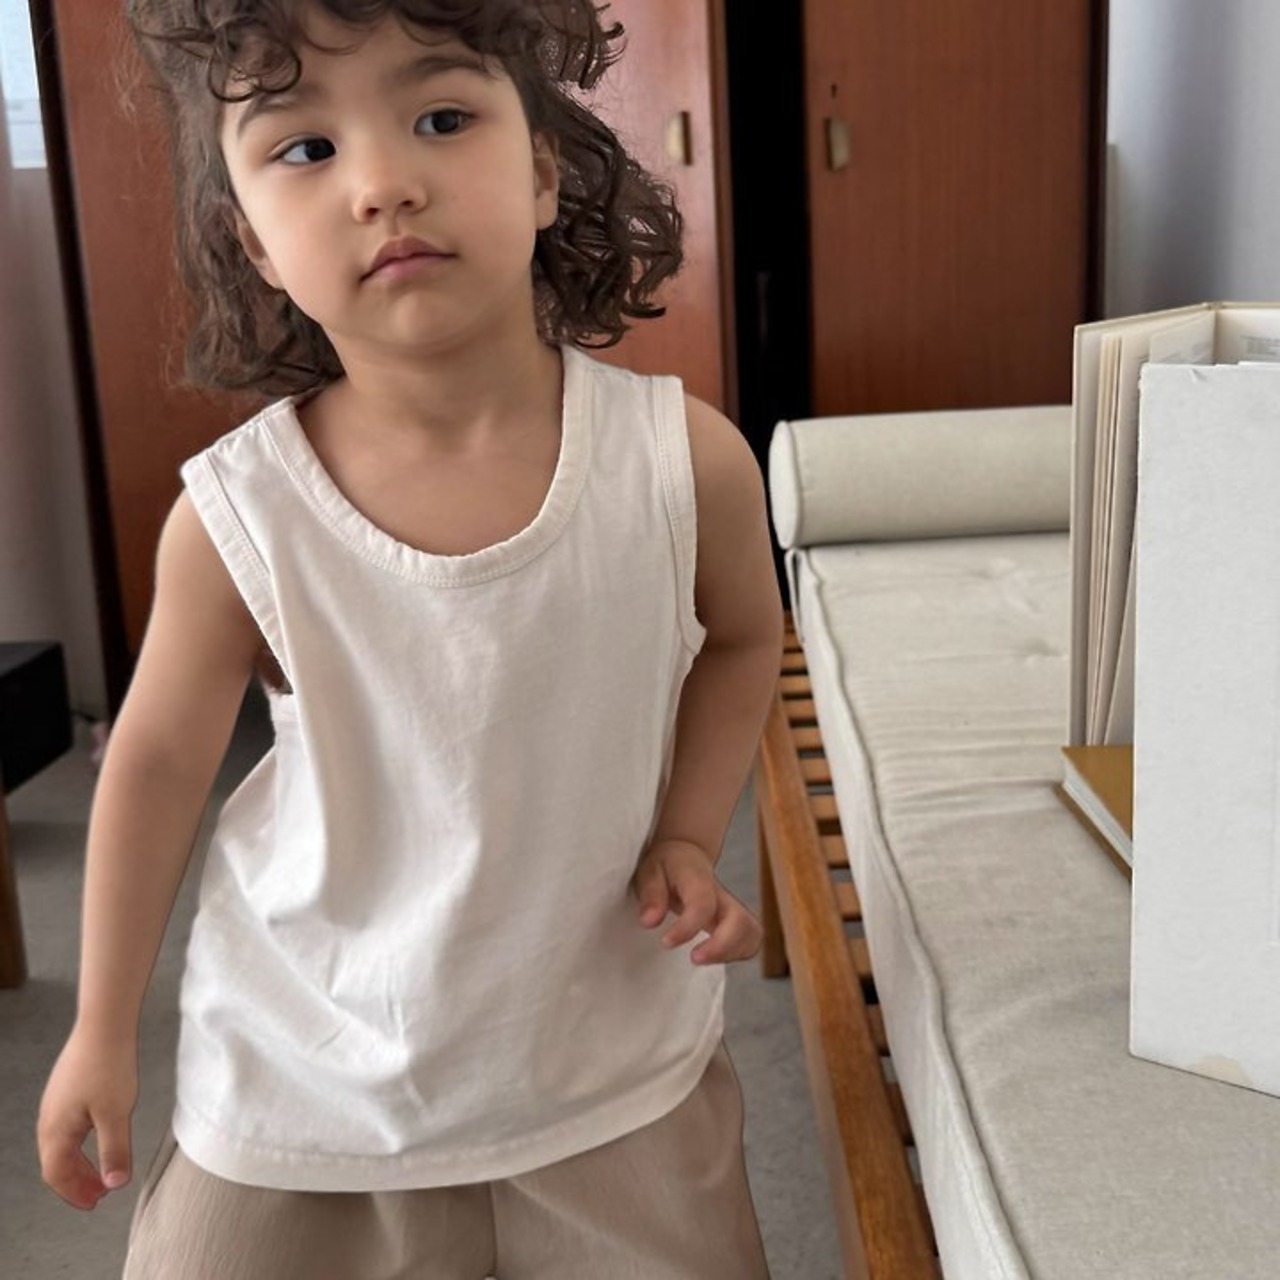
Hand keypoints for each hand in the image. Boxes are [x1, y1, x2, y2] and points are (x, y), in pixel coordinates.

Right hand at [37, 1024, 137, 1209]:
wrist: (104, 1025)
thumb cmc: (108, 1066)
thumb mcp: (115, 1114)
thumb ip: (114, 1151)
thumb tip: (115, 1184)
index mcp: (55, 1130)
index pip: (57, 1174)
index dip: (74, 1193)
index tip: (94, 1203)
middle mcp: (49, 1119)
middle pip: (56, 1162)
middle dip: (77, 1181)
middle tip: (100, 1194)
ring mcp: (56, 1103)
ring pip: (62, 1145)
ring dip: (79, 1162)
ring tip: (102, 1171)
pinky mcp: (67, 1090)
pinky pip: (68, 1127)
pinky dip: (80, 1143)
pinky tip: (99, 1139)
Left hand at [632, 838, 762, 964]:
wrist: (685, 855)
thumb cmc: (667, 866)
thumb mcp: (650, 872)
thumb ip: (651, 896)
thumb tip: (649, 921)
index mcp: (699, 879)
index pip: (703, 904)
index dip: (687, 928)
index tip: (666, 942)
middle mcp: (722, 894)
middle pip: (740, 921)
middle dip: (721, 947)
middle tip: (694, 958)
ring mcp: (734, 908)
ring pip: (752, 933)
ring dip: (731, 953)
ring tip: (702, 958)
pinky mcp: (738, 921)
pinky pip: (752, 941)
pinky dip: (738, 954)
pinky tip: (713, 956)